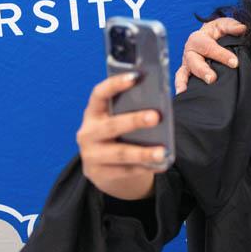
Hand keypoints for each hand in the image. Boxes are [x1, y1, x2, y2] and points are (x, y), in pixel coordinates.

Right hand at [76, 73, 166, 199]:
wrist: (105, 169)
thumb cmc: (120, 135)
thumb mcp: (120, 120)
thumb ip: (133, 111)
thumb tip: (161, 107)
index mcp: (93, 113)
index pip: (99, 95)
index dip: (115, 84)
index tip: (135, 76)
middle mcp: (88, 133)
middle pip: (111, 126)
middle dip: (134, 121)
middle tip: (156, 117)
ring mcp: (91, 155)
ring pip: (119, 153)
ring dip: (142, 152)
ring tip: (162, 151)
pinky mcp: (99, 174)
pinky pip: (125, 171)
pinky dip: (144, 167)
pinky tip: (161, 163)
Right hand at [174, 17, 246, 92]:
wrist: (210, 36)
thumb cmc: (217, 31)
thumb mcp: (224, 25)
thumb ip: (232, 26)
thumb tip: (242, 28)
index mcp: (198, 38)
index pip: (209, 47)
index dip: (222, 55)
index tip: (234, 63)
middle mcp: (190, 51)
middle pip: (194, 61)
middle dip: (203, 70)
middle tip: (212, 79)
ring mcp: (187, 63)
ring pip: (185, 71)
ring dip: (188, 81)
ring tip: (193, 90)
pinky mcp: (187, 72)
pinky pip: (180, 79)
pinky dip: (180, 86)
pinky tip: (182, 94)